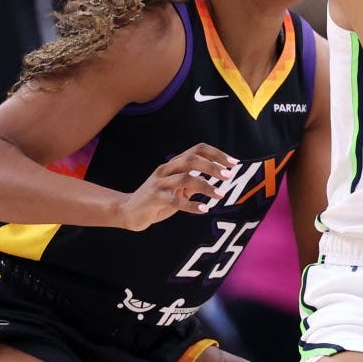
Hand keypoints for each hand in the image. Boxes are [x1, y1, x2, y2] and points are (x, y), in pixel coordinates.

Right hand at [117, 143, 237, 230]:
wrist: (128, 211)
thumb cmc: (158, 199)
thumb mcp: (179, 188)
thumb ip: (195, 181)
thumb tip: (218, 178)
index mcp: (174, 164)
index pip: (197, 150)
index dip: (216, 154)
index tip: (233, 163)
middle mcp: (166, 169)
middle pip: (191, 160)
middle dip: (212, 166)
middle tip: (229, 176)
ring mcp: (159, 184)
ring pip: (185, 179)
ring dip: (206, 186)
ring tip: (220, 195)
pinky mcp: (154, 199)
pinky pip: (175, 201)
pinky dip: (191, 205)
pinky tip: (204, 209)